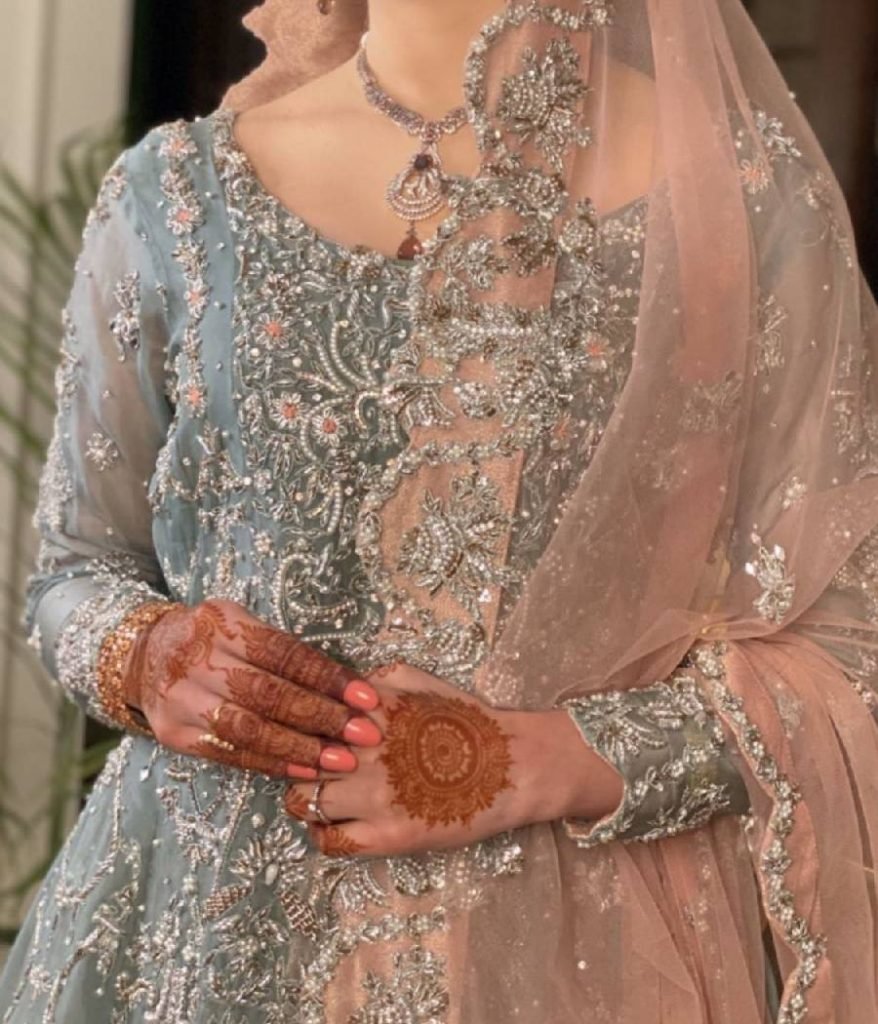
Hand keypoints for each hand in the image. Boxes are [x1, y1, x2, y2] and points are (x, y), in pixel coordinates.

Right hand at [122, 598, 383, 779]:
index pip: (284, 653)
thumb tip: (343, 681)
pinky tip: (303, 772)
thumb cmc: (211, 639)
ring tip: (339, 761)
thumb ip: (278, 648)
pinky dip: (271, 763)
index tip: (367, 697)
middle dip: (322, 716)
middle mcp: (200, 659)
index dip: (328, 676)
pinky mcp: (176, 733)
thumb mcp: (238, 623)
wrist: (143, 655)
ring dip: (300, 748)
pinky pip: (230, 753)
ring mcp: (184, 699)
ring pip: (249, 728)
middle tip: (363, 734)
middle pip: (268, 693)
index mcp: (224, 623)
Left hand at [283, 661, 623, 856]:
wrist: (512, 766)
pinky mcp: (387, 836)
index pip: (303, 714)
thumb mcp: (420, 681)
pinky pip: (329, 840)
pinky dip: (323, 833)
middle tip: (308, 766)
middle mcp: (364, 750)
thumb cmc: (468, 721)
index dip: (293, 723)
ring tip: (321, 797)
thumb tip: (339, 688)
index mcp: (370, 708)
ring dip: (305, 798)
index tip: (297, 730)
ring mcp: (374, 796)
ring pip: (301, 801)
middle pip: (294, 757)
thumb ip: (375, 680)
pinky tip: (336, 824)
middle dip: (295, 760)